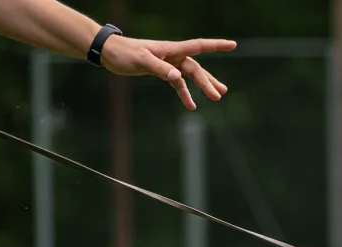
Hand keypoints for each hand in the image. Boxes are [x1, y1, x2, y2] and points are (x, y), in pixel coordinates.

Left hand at [99, 36, 236, 109]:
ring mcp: (169, 64)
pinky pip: (178, 84)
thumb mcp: (142, 61)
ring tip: (216, 97)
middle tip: (219, 95)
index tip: (233, 45)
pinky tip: (191, 105)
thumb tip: (178, 78)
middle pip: (196, 68)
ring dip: (202, 86)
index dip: (216, 45)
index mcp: (171, 49)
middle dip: (208, 81)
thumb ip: (161, 69)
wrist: (109, 52)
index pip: (199, 46)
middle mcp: (173, 55)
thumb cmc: (124, 53)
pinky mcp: (162, 71)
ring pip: (190, 76)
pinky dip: (184, 94)